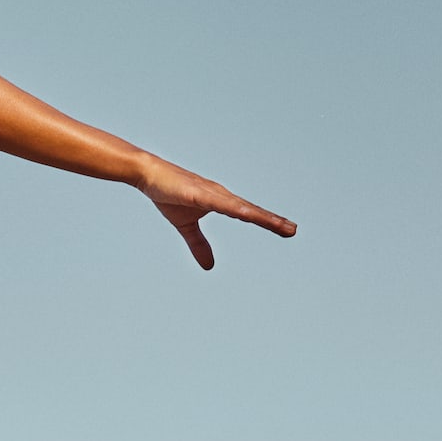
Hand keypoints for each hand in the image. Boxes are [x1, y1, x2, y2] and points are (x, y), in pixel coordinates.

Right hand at [134, 157, 296, 268]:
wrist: (148, 173)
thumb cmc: (168, 193)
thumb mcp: (185, 225)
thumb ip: (199, 244)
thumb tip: (209, 266)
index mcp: (221, 202)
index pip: (248, 214)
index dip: (268, 222)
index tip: (287, 229)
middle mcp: (222, 196)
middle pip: (251, 211)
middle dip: (272, 221)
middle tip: (293, 230)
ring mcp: (212, 194)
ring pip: (242, 208)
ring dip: (263, 217)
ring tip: (282, 225)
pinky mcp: (199, 193)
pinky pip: (221, 203)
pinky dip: (237, 209)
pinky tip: (249, 215)